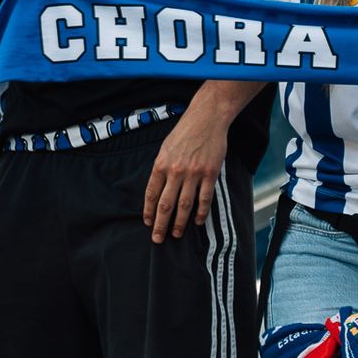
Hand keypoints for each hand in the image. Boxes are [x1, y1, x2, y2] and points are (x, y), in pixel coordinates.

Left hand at [143, 111, 227, 242]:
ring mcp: (194, 173)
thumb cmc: (184, 132)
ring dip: (180, 223)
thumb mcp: (165, 148)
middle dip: (160, 224)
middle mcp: (176, 171)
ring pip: (184, 205)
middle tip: (157, 239)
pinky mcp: (210, 174)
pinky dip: (200, 212)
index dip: (148, 211)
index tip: (148, 223)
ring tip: (176, 234)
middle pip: (166, 204)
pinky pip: (204, 198)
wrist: (207, 118)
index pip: (151, 194)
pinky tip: (197, 222)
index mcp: (161, 164)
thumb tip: (157, 189)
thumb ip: (161, 168)